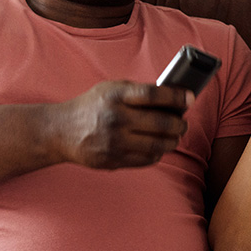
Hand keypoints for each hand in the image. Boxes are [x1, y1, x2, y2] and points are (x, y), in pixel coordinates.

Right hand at [56, 81, 191, 168]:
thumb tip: (173, 98)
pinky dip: (158, 152)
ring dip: (173, 140)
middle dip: (180, 124)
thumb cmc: (91, 106)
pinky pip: (147, 159)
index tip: (190, 98)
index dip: (177, 96)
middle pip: (161, 123)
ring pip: (158, 144)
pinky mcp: (113, 160)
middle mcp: (115, 118)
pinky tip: (158, 146)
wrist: (60, 131)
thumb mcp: (110, 89)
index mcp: (115, 96)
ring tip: (175, 136)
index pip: (154, 94)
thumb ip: (138, 92)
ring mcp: (114, 142)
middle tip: (183, 123)